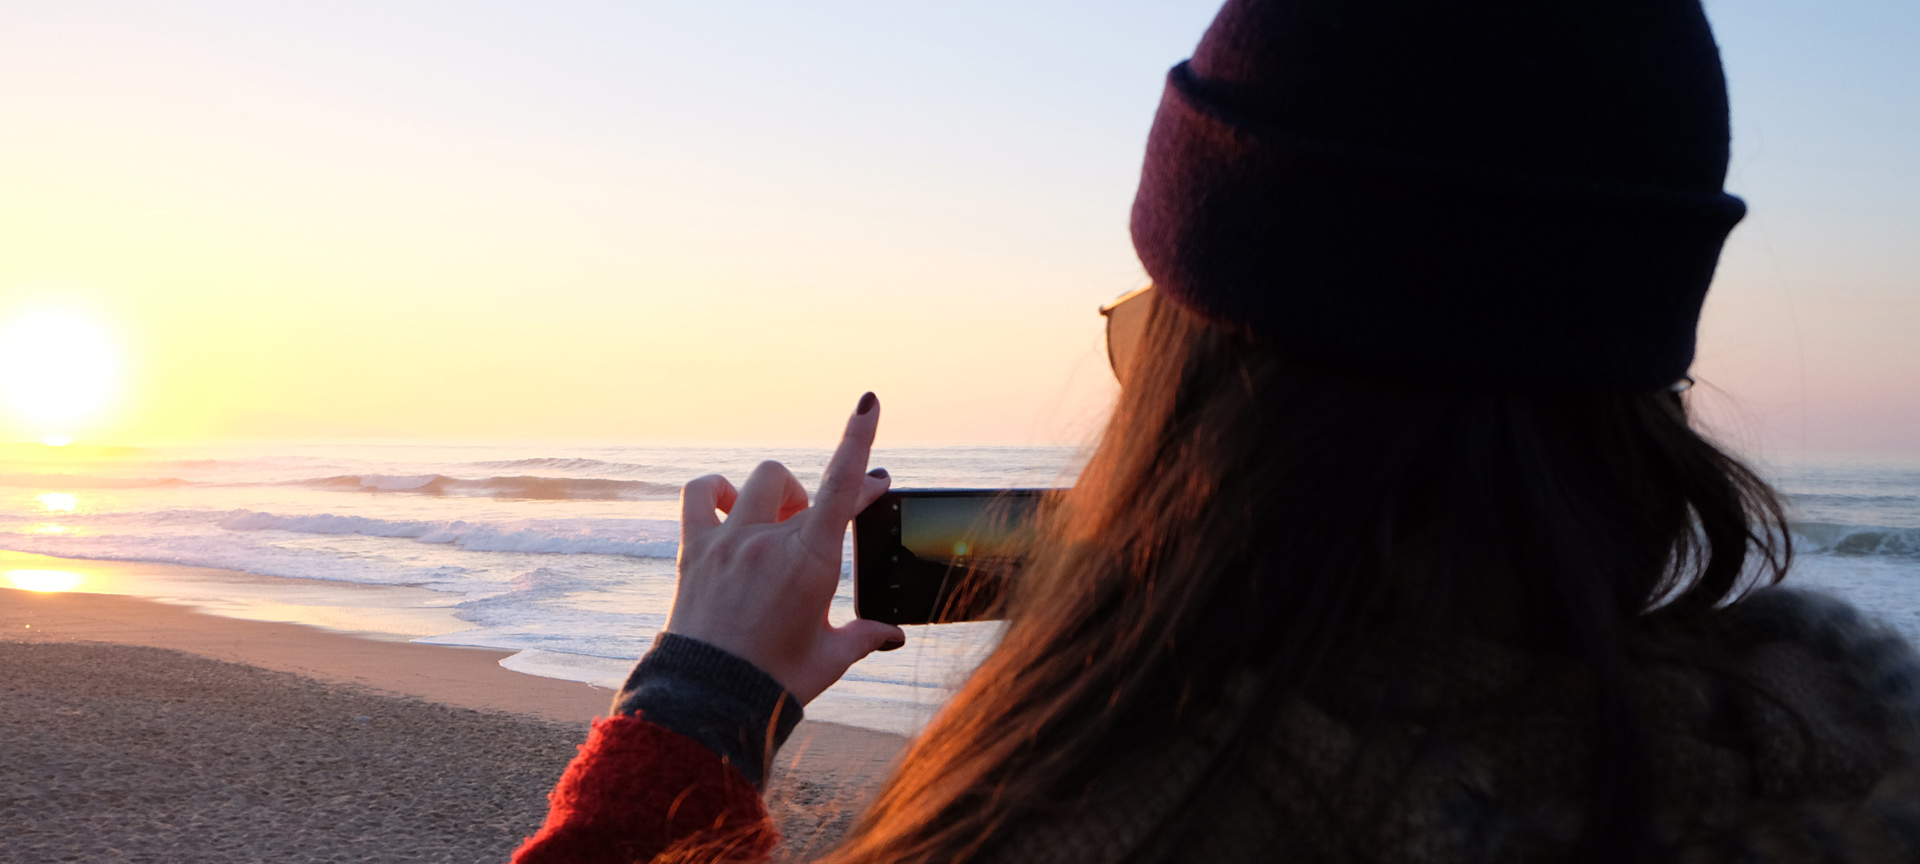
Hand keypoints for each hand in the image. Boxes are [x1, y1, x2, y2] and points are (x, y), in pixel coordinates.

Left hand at [665, 392, 905, 704]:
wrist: (711, 700)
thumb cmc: (776, 682)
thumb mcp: (830, 658)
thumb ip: (865, 637)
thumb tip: (892, 636)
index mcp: (811, 560)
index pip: (843, 485)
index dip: (859, 440)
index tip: (868, 405)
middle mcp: (769, 539)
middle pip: (802, 485)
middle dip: (816, 497)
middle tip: (816, 526)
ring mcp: (728, 540)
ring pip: (756, 481)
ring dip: (773, 493)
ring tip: (775, 523)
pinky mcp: (694, 549)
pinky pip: (699, 494)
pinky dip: (714, 491)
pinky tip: (726, 509)